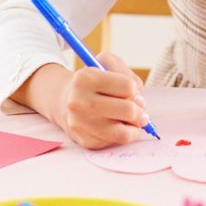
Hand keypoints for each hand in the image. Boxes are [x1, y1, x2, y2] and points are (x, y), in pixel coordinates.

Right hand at [28, 53, 149, 148]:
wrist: (65, 100)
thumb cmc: (94, 82)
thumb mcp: (108, 64)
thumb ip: (128, 76)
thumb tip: (140, 103)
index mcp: (85, 78)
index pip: (128, 87)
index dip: (135, 90)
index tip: (131, 91)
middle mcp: (79, 102)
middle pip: (128, 110)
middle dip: (139, 110)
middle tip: (138, 109)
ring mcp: (80, 124)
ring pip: (123, 132)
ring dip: (134, 125)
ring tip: (132, 119)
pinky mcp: (85, 140)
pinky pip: (115, 141)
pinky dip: (123, 134)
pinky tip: (117, 125)